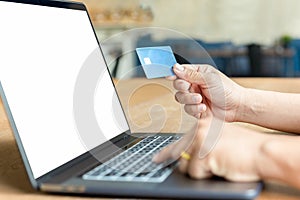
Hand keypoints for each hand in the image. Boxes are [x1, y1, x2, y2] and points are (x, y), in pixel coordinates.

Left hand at [153, 108, 269, 180]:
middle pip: (178, 154)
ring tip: (217, 163)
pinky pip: (195, 173)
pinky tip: (219, 166)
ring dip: (200, 170)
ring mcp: (199, 141)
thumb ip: (202, 142)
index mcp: (202, 125)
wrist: (261, 151)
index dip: (167, 151)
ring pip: (186, 166)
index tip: (157, 158)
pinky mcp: (203, 154)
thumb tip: (185, 156)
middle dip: (185, 163)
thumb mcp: (220, 138)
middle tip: (173, 164)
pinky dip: (206, 175)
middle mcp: (198, 130)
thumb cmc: (245, 147)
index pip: (180, 140)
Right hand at [168, 64, 244, 121]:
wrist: (237, 107)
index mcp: (198, 73)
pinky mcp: (196, 109)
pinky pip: (187, 109)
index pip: (181, 71)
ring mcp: (195, 97)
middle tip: (189, 88)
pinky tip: (203, 108)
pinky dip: (194, 109)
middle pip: (178, 85)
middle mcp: (195, 85)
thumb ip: (191, 74)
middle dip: (182, 87)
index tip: (170, 76)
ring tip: (200, 100)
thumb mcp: (209, 79)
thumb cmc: (228, 90)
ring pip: (180, 98)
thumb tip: (176, 68)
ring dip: (189, 99)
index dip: (174, 73)